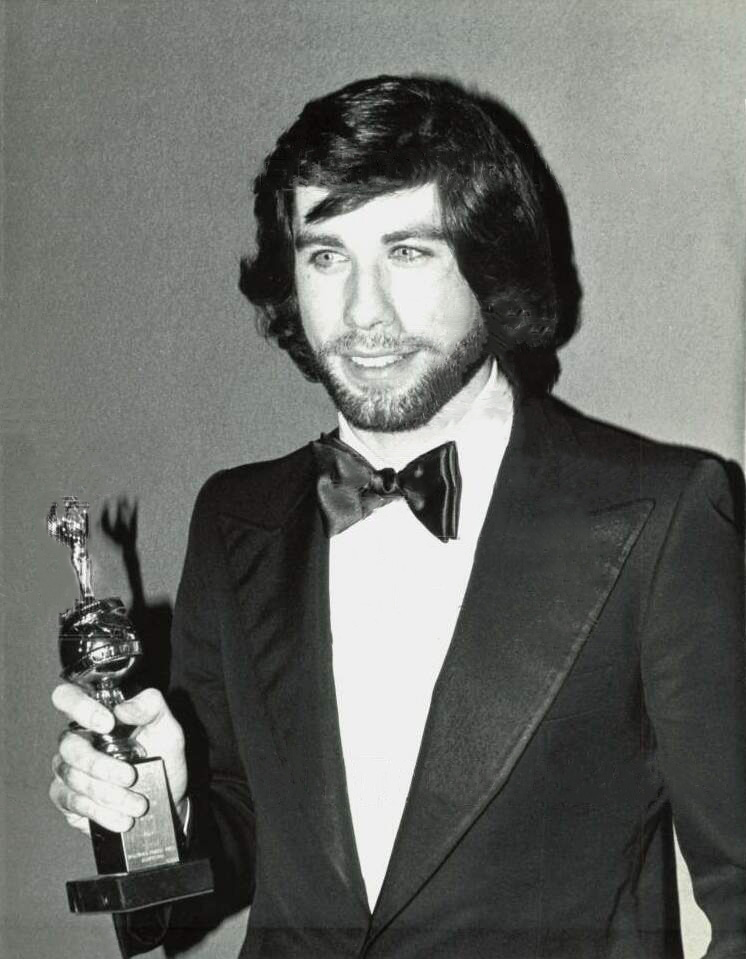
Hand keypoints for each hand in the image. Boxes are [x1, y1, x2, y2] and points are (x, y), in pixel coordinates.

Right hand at [50, 683, 187, 833]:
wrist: (167, 799)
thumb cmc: (163, 756)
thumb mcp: (168, 727)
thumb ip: (151, 707)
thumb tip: (123, 708)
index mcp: (97, 715)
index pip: (68, 697)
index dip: (80, 707)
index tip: (108, 723)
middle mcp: (77, 740)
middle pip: (69, 746)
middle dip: (101, 765)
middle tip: (131, 777)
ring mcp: (68, 769)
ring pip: (73, 777)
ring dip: (108, 793)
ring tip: (138, 804)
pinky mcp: (67, 799)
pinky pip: (73, 803)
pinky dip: (102, 812)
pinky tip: (123, 818)